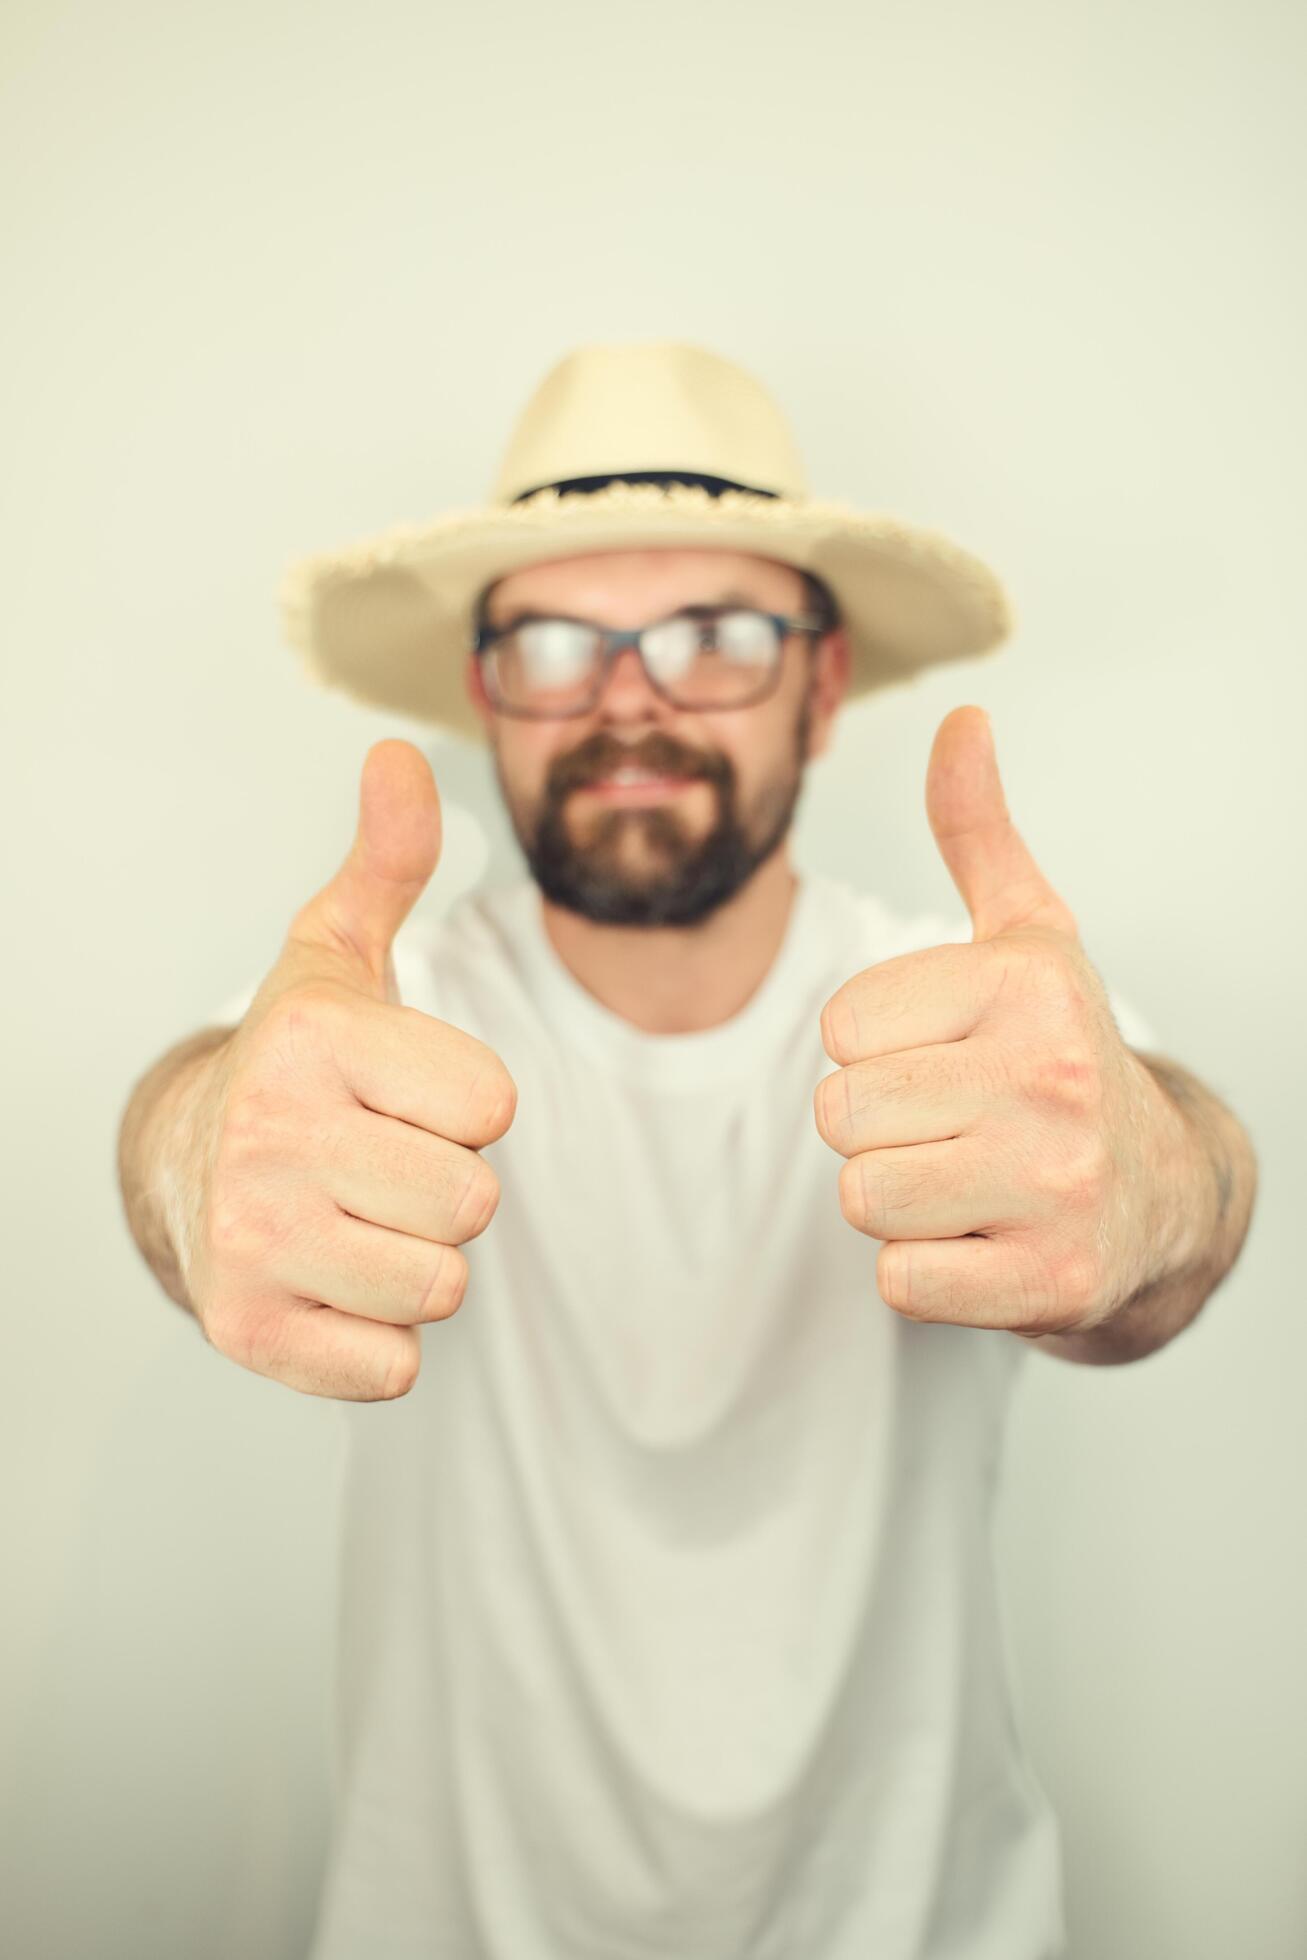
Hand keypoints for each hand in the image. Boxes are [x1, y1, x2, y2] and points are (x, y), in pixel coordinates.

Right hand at [171, 740, 517, 1399]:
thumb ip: (388, 860)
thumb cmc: (298, 1063)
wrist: (184, 1165)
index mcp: (314, 1039)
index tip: (405, 1093)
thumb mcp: (337, 954)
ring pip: (441, 1285)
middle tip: (379, 1161)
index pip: (493, 1105)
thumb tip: (400, 756)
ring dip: (416, 1261)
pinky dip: (377, 1339)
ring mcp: (251, 1240)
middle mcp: (271, 1135)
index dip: (466, 1105)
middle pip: (473, 1202)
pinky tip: (329, 1281)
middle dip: (445, 1186)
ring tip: (353, 1217)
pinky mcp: (246, 1332)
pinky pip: (393, 1366)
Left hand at [812, 706, 1180, 1339]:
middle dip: (877, 1128)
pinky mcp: (1054, 1281)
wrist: (1163, 1197)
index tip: (943, 1054)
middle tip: (954, 1125)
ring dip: (898, 1201)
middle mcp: (1052, 1076)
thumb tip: (961, 718)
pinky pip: (899, 1282)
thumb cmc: (1060, 1056)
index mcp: (1028, 983)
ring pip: (862, 1197)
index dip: (872, 1050)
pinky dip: (925, 1274)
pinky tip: (988, 1241)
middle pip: (839, 1115)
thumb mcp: (1029, 938)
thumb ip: (977, 831)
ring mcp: (1060, 1185)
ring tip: (970, 1180)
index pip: (840, 1028)